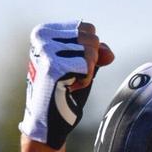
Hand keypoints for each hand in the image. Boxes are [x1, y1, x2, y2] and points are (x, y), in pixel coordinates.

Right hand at [18, 20, 115, 148]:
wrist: (47, 123)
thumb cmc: (63, 92)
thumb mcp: (81, 65)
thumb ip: (96, 52)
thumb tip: (109, 54)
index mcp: (45, 32)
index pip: (88, 28)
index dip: (90, 51)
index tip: (72, 67)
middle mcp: (43, 37)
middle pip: (92, 39)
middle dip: (90, 62)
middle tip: (70, 77)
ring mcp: (46, 50)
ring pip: (92, 51)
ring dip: (87, 72)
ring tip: (68, 83)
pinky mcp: (53, 65)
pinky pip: (88, 65)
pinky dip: (85, 80)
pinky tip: (68, 88)